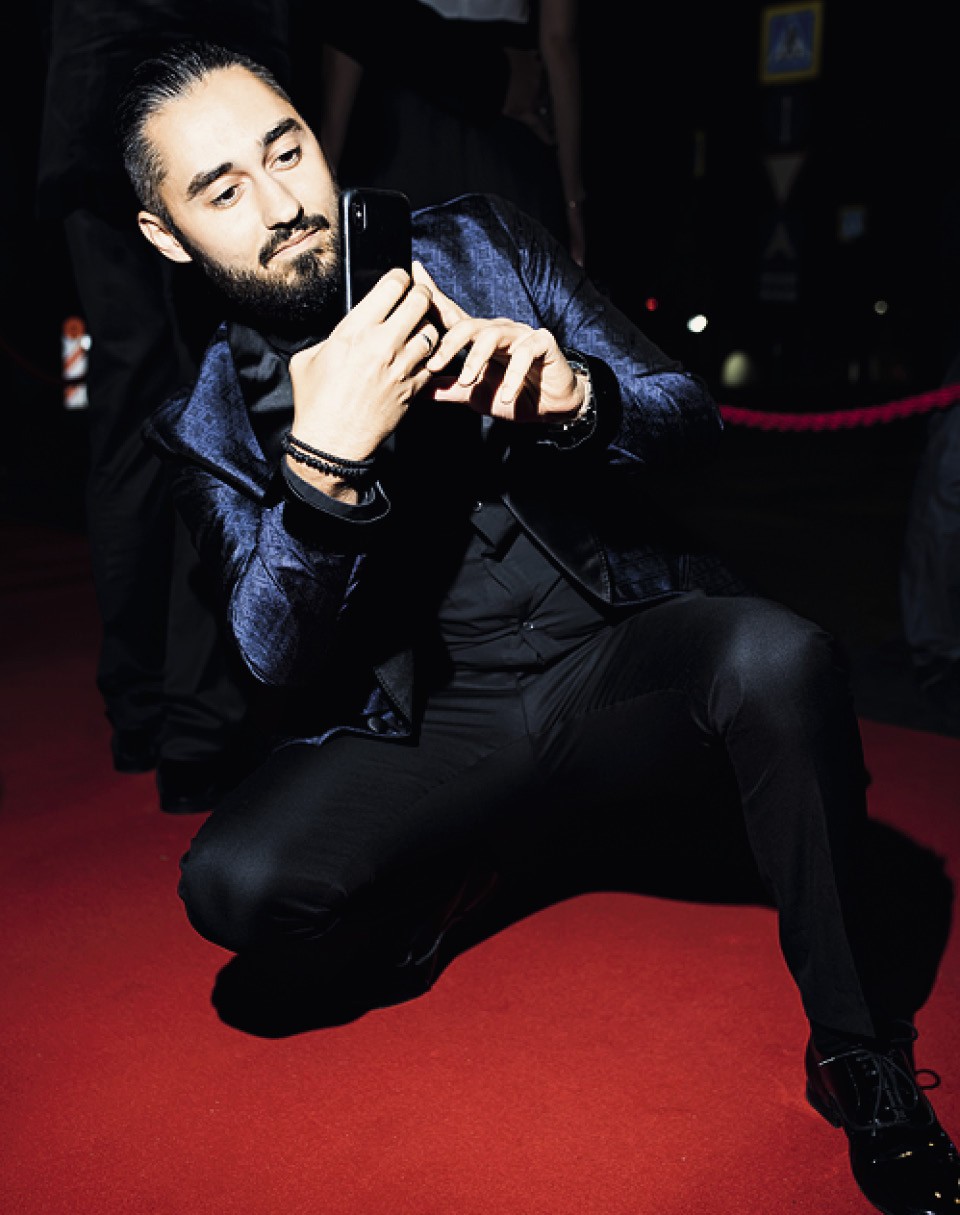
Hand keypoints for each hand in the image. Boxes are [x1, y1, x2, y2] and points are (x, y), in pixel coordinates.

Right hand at [287, 268, 440, 463]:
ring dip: (428, 327)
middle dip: (421, 296)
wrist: (332, 443)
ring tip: (418, 330)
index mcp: (355, 330)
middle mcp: (383, 344)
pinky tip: (419, 358)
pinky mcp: (413, 389)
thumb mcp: (309, 359)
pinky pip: (433, 363)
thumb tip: (343, 331)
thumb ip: (331, 337)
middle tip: (416, 300)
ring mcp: (402, 367)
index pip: (392, 286)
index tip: (399, 280)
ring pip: (433, 331)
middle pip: (421, 302)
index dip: (399, 278)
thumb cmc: (315, 402)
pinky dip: (430, 357)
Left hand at [413, 262, 585, 424]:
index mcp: (479, 338)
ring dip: (476, 358)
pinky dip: (513, 376)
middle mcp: (498, 330)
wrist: (551, 408)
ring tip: (467, 381)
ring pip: (492, 335)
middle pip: (467, 325)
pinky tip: (505, 396)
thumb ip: (448, 390)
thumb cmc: (512, 397)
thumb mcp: (473, 396)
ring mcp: (520, 334)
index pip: (453, 314)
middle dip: (448, 344)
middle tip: (433, 366)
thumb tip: (417, 390)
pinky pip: (525, 353)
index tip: (413, 272)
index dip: (434, 294)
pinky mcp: (542, 343)